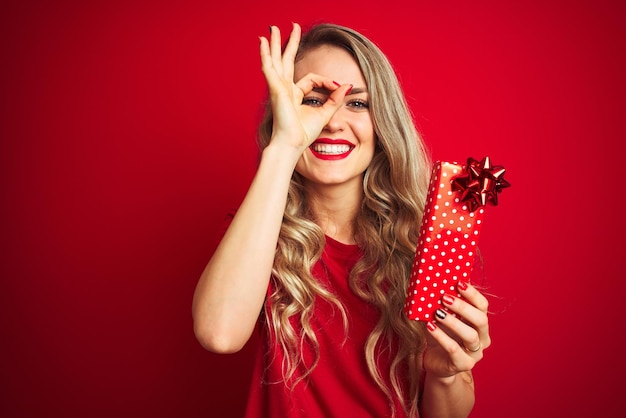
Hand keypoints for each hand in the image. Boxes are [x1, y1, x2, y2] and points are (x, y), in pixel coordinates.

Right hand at [259, 23, 352, 153]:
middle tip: (292, 26)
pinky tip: (264, 42)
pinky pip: (270, 68)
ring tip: (273, 28)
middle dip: (289, 44)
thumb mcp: (325, 113)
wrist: (292, 144)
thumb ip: (335, 98)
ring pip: (276, 60)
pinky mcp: (276, 89)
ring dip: (276, 43)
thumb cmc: (303, 134)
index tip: (337, 87)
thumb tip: (347, 86)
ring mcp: (279, 88)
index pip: (312, 79)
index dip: (326, 81)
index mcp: (294, 95)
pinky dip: (266, 55)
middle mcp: (285, 89)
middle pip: (287, 61)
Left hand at [422, 282, 490, 378]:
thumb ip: (443, 305)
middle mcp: (482, 339)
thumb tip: (431, 285)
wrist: (437, 363)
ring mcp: (475, 353)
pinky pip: (453, 349)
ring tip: (437, 312)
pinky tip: (430, 326)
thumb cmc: (442, 336)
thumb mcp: (443, 319)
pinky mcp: (463, 364)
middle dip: (463, 307)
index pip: (483, 307)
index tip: (458, 283)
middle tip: (445, 298)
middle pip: (481, 320)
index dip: (472, 294)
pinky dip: (441, 336)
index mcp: (480, 324)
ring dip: (453, 322)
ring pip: (470, 336)